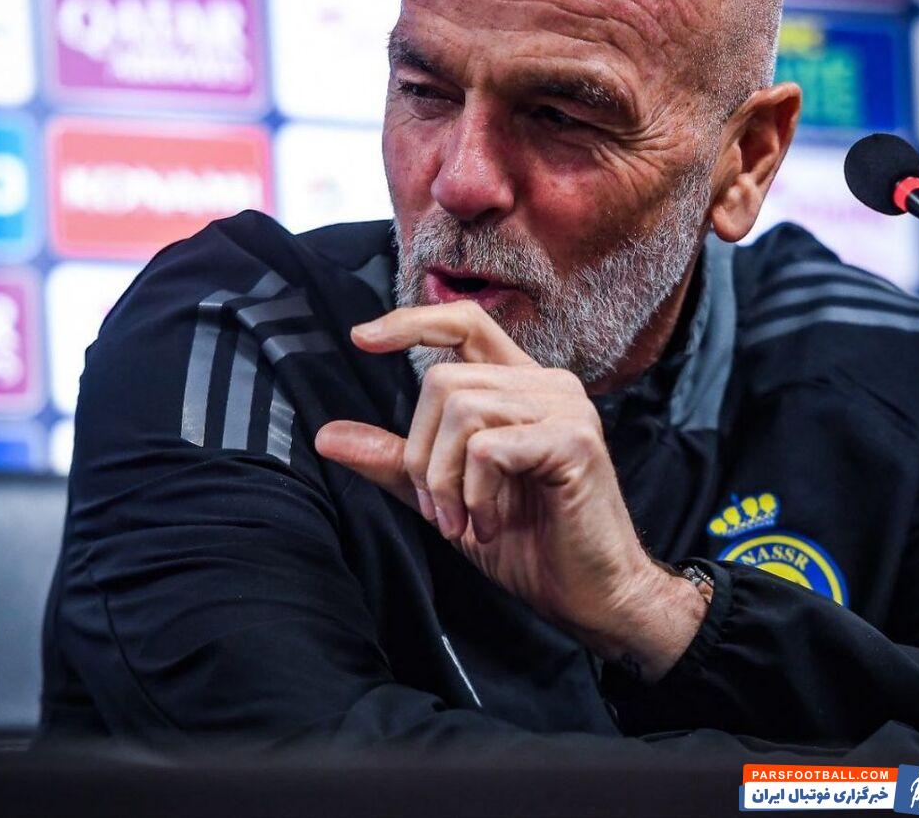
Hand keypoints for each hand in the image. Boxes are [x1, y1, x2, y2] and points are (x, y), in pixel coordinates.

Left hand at [314, 300, 707, 681]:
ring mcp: (564, 407)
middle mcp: (545, 384)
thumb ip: (395, 461)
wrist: (592, 597)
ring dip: (444, 479)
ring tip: (463, 521)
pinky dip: (475, 493)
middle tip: (439, 510)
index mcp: (518, 386)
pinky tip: (490, 525)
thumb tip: (327, 436)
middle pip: (442, 380)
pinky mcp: (572, 439)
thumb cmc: (529, 543)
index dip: (410, 322)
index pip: (463, 322)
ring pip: (461, 410)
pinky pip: (487, 447)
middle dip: (421, 454)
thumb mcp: (446, 496)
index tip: (361, 339)